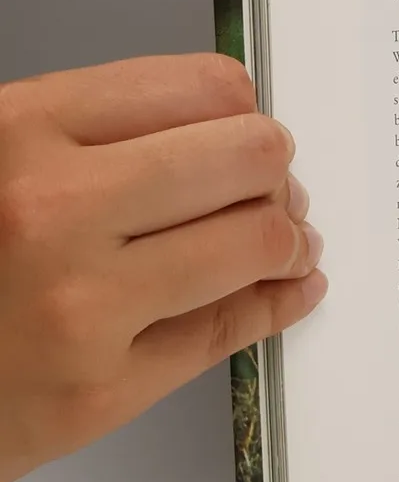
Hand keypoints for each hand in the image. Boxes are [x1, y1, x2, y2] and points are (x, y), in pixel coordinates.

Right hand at [0, 53, 325, 481]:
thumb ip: (91, 132)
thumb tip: (227, 122)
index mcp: (19, 131)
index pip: (206, 90)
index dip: (241, 112)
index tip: (243, 130)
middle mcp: (51, 211)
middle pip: (249, 158)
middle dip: (271, 173)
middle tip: (270, 187)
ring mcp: (80, 306)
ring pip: (259, 242)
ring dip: (288, 238)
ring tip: (283, 240)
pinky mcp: (98, 391)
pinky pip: (230, 329)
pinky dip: (278, 302)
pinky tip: (289, 287)